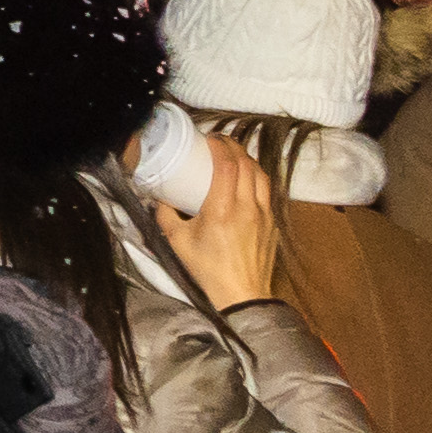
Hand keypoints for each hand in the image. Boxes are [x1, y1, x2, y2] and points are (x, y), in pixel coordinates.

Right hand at [166, 129, 288, 310]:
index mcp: (221, 208)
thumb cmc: (208, 269)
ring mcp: (264, 214)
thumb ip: (165, 216)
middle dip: (234, 147)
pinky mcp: (272, 223)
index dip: (220, 146)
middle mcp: (246, 206)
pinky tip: (248, 179)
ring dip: (249, 160)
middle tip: (220, 142)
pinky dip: (257, 177)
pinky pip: (267, 191)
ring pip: (261, 175)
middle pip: (246, 164)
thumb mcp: (177, 242)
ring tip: (236, 155)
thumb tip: (159, 198)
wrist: (241, 294)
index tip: (210, 139)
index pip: (227, 164)